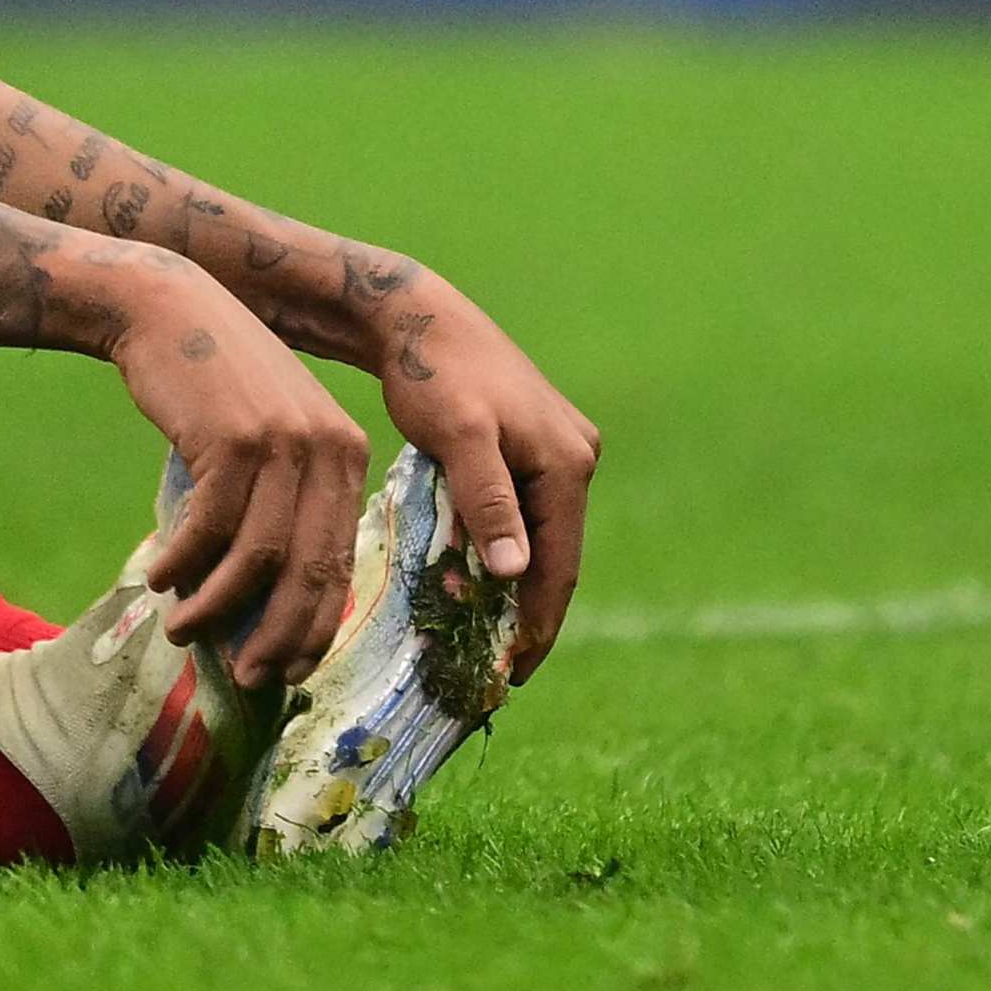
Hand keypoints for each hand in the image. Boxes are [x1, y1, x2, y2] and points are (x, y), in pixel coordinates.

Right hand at [107, 257, 372, 689]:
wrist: (168, 309)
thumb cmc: (211, 384)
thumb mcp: (265, 437)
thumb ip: (279, 502)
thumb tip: (261, 598)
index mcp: (347, 455)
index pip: (339, 561)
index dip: (313, 626)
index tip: (286, 668)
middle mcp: (329, 449)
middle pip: (309, 569)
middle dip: (278, 634)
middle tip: (246, 674)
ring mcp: (284, 443)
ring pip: (259, 556)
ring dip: (216, 605)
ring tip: (181, 630)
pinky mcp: (234, 439)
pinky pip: (209, 526)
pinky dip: (182, 562)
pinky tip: (157, 577)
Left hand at [362, 272, 600, 679]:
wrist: (415, 316)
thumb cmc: (433, 373)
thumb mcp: (460, 437)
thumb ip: (488, 501)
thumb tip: (520, 573)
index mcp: (567, 462)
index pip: (560, 565)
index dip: (539, 624)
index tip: (513, 674)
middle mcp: (574, 457)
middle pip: (555, 554)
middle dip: (529, 613)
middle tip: (496, 669)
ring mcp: (555, 450)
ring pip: (537, 536)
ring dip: (514, 585)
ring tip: (484, 638)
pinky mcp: (528, 446)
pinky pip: (521, 513)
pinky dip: (501, 549)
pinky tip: (476, 581)